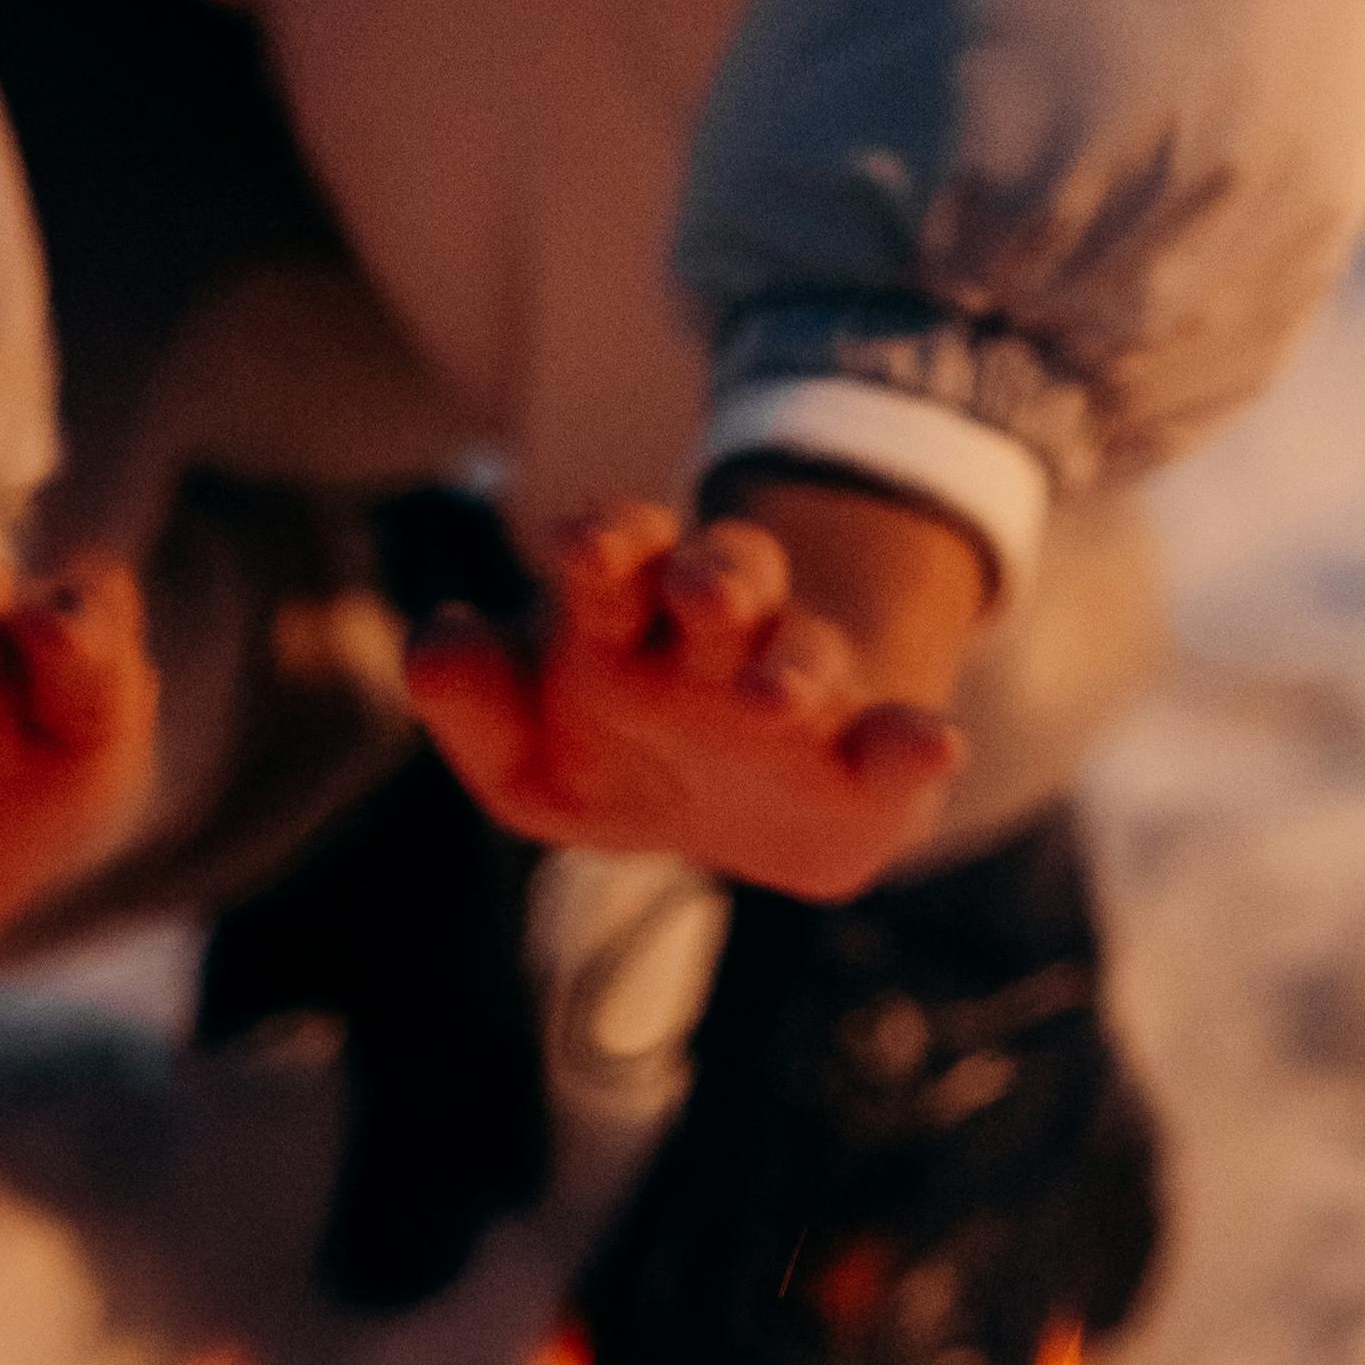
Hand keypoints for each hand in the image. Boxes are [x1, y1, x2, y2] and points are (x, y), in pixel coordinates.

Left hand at [405, 484, 981, 904]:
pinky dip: (914, 744)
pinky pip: (896, 746)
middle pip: (729, 576)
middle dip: (717, 574)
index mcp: (633, 612)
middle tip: (700, 587)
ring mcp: (802, 696)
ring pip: (806, 654)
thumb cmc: (615, 762)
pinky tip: (931, 744)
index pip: (624, 552)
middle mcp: (722, 639)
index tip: (583, 548)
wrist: (730, 822)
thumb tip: (434, 641)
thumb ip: (472, 706)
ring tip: (774, 694)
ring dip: (794, 664)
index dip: (608, 541)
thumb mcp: (523, 758)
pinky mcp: (864, 768)